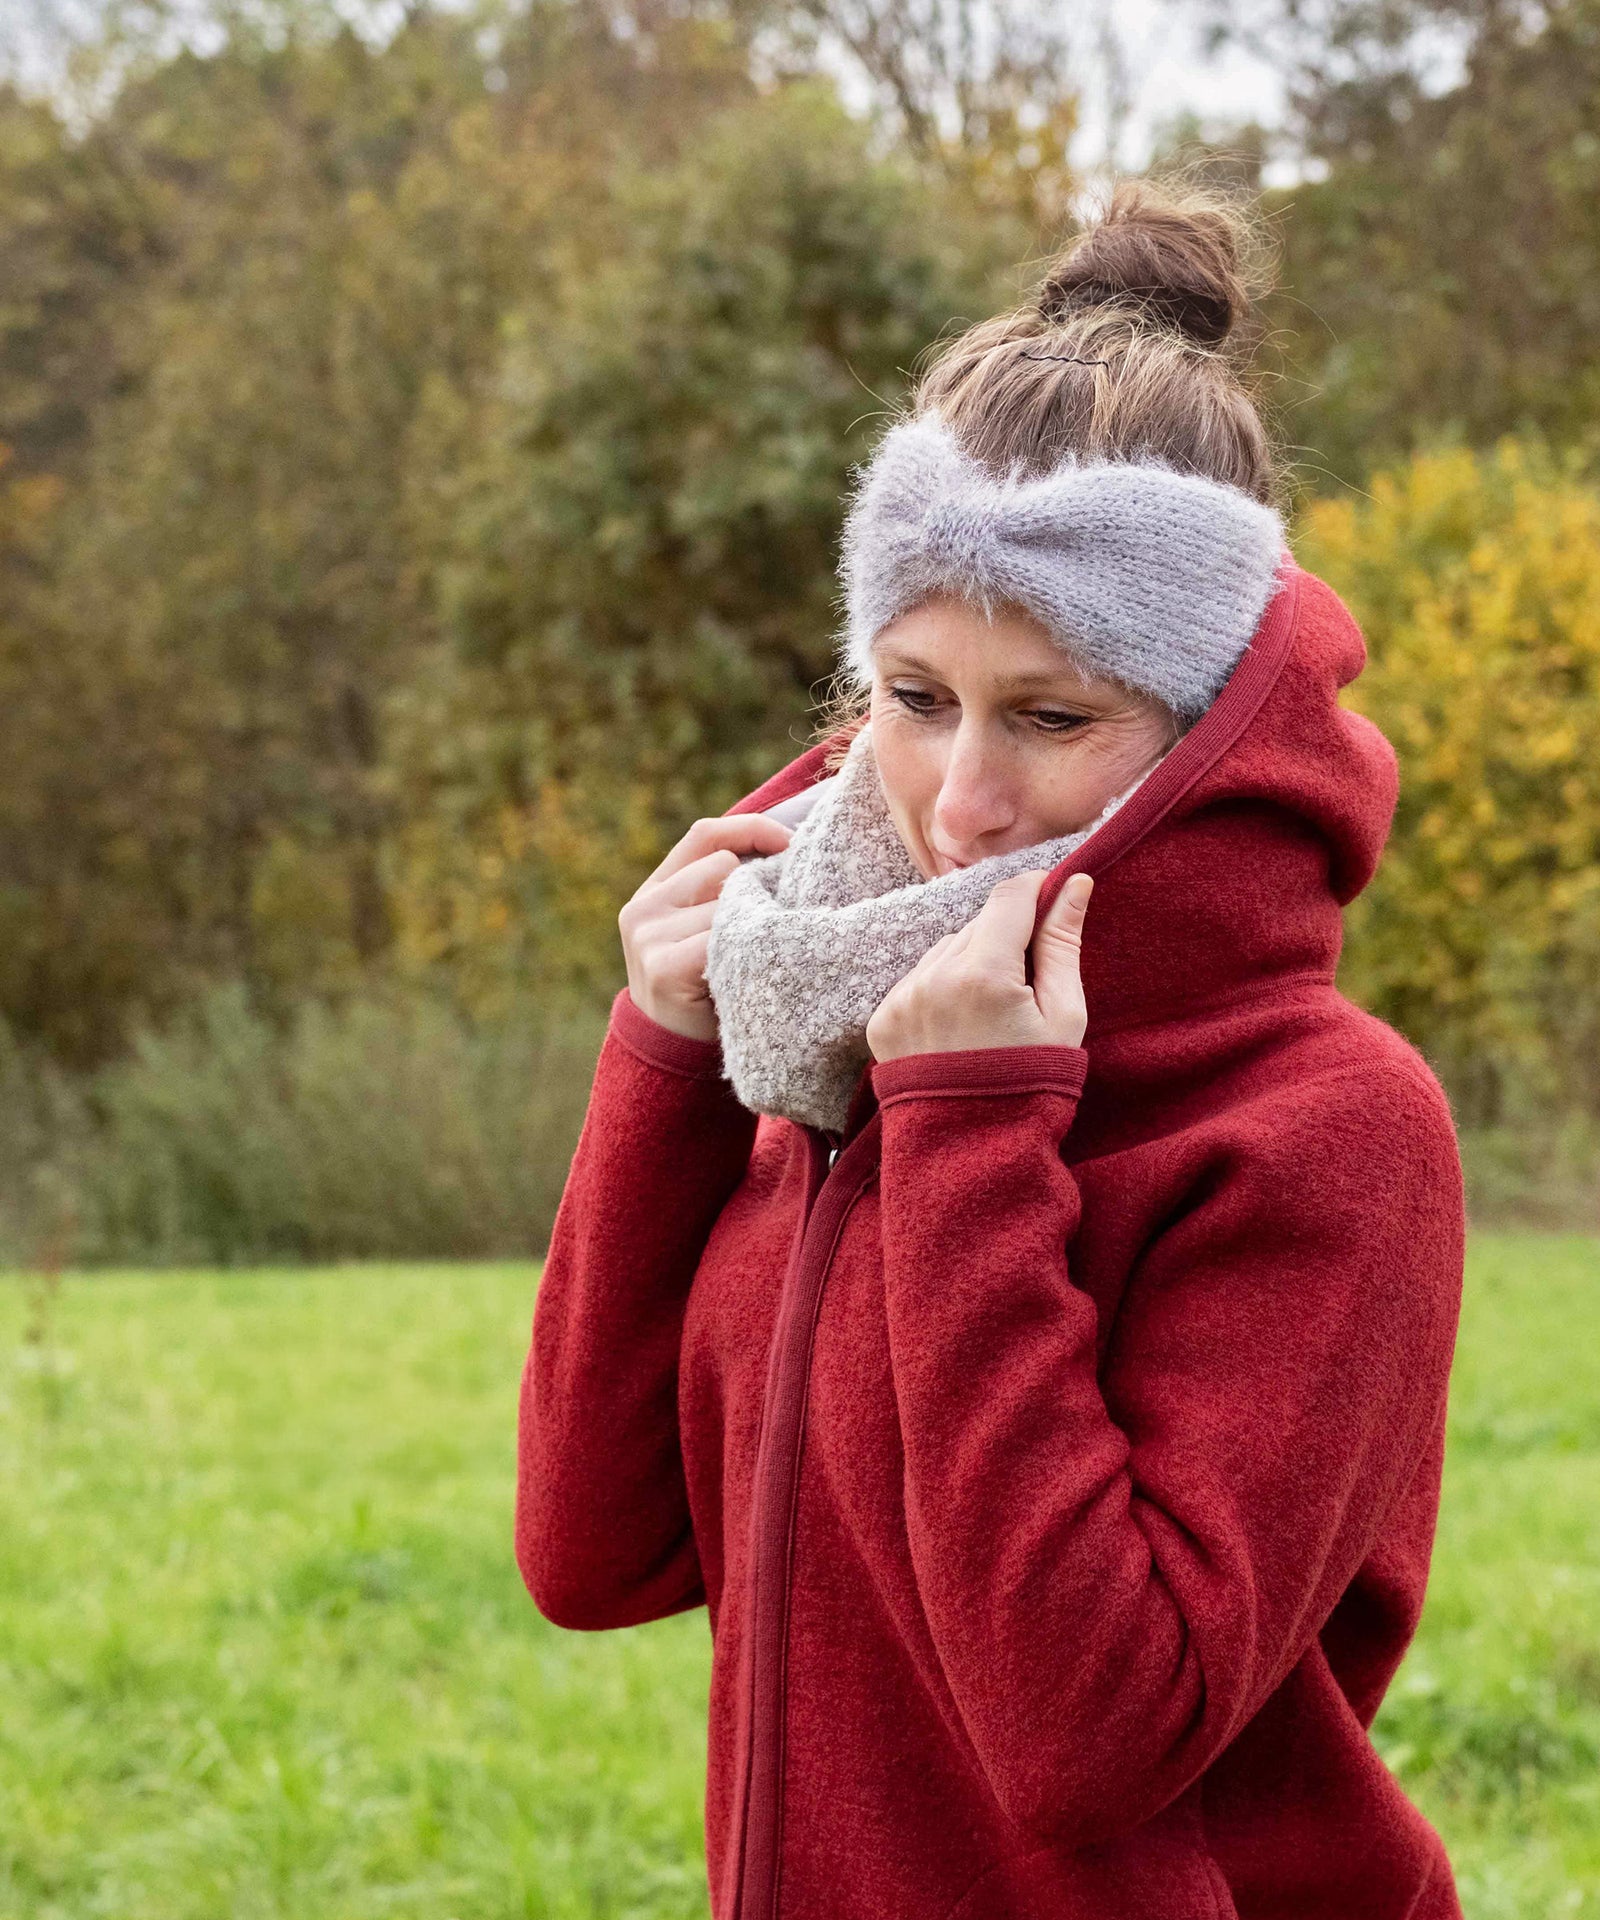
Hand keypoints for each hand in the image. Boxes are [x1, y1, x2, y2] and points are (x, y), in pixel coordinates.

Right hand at [619, 814, 791, 1040]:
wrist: (673, 1055)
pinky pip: (723, 939)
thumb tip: (791, 850)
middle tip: (774, 923)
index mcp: (654, 890)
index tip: (794, 844)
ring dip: (752, 927)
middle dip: (756, 891)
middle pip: (722, 867)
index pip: (705, 835)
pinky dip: (744, 953)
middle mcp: (644, 908)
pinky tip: (746, 973)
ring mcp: (648, 937)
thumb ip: (726, 892)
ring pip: (728, 903)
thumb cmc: (706, 987)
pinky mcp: (663, 966)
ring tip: (756, 958)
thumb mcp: (705, 931)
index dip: (752, 830)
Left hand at [866, 870, 1093, 1061]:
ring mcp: (902, 999)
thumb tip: (1075, 883)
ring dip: (972, 963)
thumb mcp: (1064, 1015)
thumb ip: (1063, 943)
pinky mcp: (882, 1019)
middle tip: (1028, 982)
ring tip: (991, 1014)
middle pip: (978, 925)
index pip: (1009, 898)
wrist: (975, 1152)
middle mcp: (934, 978)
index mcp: (983, 975)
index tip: (1052, 895)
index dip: (1035, 890)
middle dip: (1007, 938)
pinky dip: (941, 989)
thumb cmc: (1033, 1083)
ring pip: (947, 950)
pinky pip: (919, 979)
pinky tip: (961, 1027)